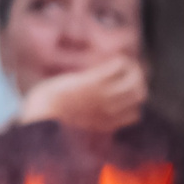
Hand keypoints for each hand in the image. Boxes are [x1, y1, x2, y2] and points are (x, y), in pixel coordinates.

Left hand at [17, 57, 147, 134]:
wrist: (43, 109)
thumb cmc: (55, 114)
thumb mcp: (79, 124)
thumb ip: (93, 120)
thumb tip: (98, 114)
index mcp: (107, 124)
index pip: (136, 114)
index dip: (132, 101)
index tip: (122, 90)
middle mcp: (109, 110)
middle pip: (140, 94)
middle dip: (138, 82)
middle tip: (129, 72)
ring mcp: (103, 96)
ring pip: (134, 79)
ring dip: (132, 67)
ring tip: (122, 63)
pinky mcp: (93, 82)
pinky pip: (118, 66)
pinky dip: (119, 61)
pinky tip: (110, 59)